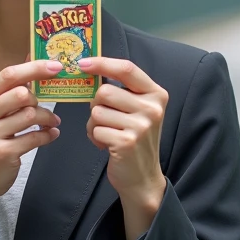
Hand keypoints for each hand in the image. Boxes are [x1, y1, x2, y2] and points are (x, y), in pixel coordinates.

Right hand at [0, 59, 64, 208]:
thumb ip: (10, 89)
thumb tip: (32, 59)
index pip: (9, 75)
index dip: (35, 68)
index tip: (57, 66)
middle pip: (22, 94)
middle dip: (39, 100)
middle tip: (44, 108)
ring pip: (31, 115)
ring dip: (48, 118)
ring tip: (51, 122)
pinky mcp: (3, 153)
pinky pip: (35, 137)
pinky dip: (48, 135)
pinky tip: (50, 134)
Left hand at [78, 57, 167, 210]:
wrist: (143, 177)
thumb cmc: (135, 139)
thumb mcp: (138, 110)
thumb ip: (122, 91)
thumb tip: (90, 69)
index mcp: (156, 94)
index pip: (127, 68)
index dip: (102, 63)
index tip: (83, 63)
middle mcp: (152, 108)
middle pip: (105, 91)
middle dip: (96, 105)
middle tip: (105, 119)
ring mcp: (141, 125)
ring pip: (97, 111)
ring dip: (94, 124)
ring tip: (108, 134)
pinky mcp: (127, 142)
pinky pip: (96, 130)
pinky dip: (95, 138)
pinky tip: (107, 145)